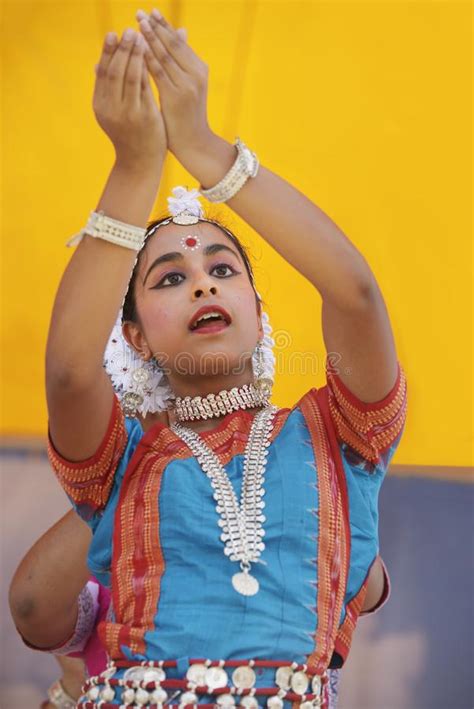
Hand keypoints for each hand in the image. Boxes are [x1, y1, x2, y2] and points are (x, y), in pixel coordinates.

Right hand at [93, 28, 166, 169]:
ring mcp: (127, 113)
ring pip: (130, 76)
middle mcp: (110, 108)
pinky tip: (152, 58)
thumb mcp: (112, 113)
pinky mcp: (144, 117)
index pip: (103, 72)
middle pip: (115, 71)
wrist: (140, 164)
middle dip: (122, 49)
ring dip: (136, 55)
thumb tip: (98, 63)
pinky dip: (147, 70)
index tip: (114, 34)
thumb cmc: (128, 135)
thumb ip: (107, 90)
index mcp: (100, 105)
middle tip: (129, 31)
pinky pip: (146, 87)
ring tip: (141, 38)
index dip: (108, 52)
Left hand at [136, 9, 213, 159]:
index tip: (150, 12)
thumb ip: (183, 59)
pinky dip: (147, 60)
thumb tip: (182, 30)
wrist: (194, 143)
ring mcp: (187, 86)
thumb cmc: (187, 115)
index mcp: (199, 69)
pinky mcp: (175, 97)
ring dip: (149, 39)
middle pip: (172, 45)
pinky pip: (158, 73)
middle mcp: (196, 74)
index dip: (164, 26)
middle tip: (139, 13)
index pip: (179, 42)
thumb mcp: (189, 84)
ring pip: (165, 56)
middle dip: (154, 28)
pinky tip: (136, 50)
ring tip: (136, 25)